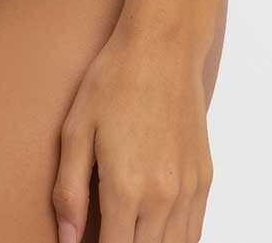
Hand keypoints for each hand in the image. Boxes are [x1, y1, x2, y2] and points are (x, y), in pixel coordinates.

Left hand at [52, 26, 213, 242]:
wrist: (162, 47)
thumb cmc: (114, 81)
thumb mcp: (76, 130)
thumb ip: (69, 192)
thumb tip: (68, 240)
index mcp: (126, 188)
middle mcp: (162, 196)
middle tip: (106, 234)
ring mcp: (188, 189)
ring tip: (128, 234)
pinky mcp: (203, 178)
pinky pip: (193, 231)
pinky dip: (176, 240)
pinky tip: (155, 232)